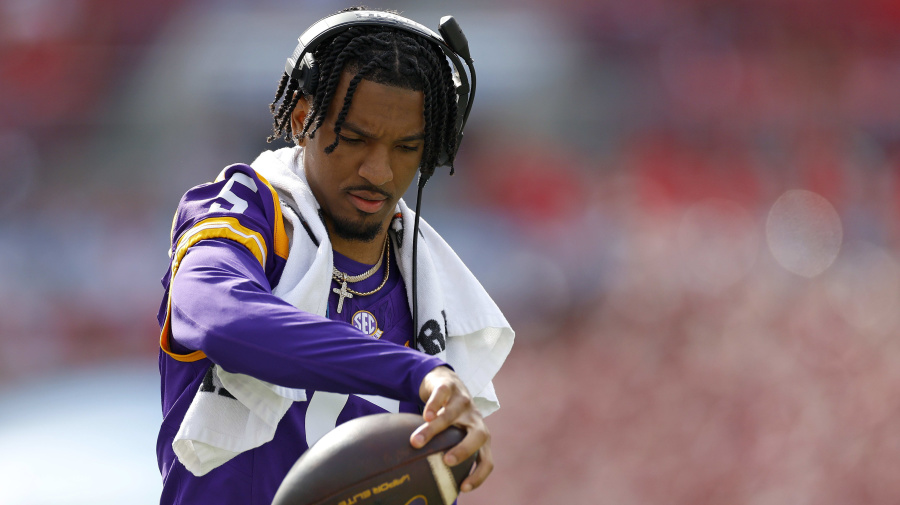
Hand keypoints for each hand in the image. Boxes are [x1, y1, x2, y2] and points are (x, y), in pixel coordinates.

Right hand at [411, 366, 492, 492]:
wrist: (446, 381)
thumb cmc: (450, 417)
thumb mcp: (454, 435)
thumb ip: (449, 452)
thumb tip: (432, 484)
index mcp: (479, 435)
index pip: (487, 459)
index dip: (479, 475)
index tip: (463, 488)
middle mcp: (475, 419)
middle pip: (478, 436)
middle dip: (464, 450)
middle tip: (447, 461)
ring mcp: (464, 402)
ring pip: (450, 416)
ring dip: (433, 430)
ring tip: (416, 442)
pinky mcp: (450, 387)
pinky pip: (443, 396)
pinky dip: (434, 406)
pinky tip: (425, 415)